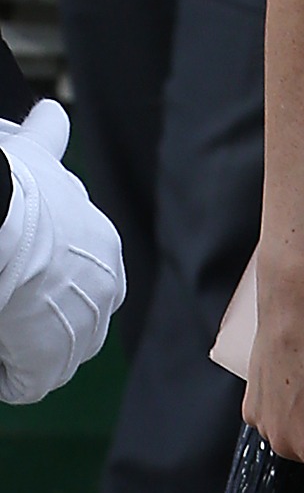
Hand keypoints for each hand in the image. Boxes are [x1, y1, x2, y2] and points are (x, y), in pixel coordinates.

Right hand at [0, 101, 127, 403]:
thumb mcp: (34, 154)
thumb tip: (51, 111)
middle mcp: (105, 287)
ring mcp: (82, 327)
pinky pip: (27, 381)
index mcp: (102, 243)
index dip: (43, 272)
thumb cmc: (10, 188)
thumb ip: (48, 137)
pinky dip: (4, 372)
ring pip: (47, 348)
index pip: (86, 270)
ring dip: (16, 340)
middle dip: (30, 310)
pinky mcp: (51, 362)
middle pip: (66, 313)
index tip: (15, 267)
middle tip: (1, 288)